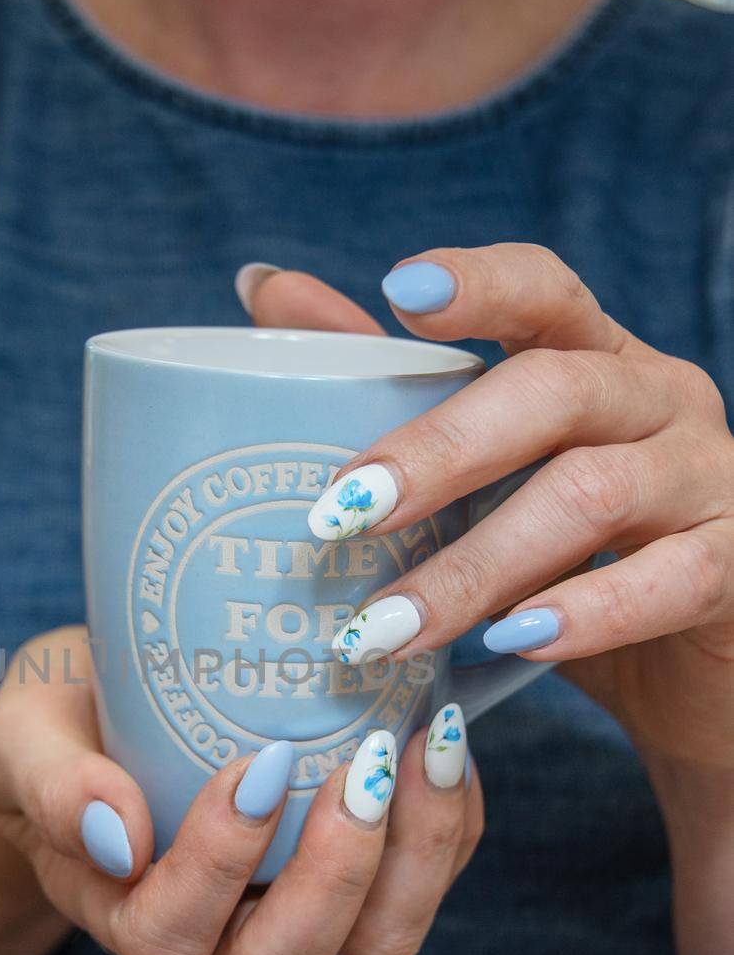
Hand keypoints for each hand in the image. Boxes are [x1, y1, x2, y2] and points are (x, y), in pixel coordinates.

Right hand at [0, 627, 482, 954]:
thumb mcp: (25, 736)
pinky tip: (444, 732)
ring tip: (428, 744)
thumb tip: (116, 836)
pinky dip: (451, 817)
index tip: (251, 763)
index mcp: (127, 911)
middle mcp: (219, 933)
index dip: (217, 867)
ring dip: (417, 853)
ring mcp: (296, 907)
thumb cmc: (62, 724)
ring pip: (376, 941)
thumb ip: (50, 784)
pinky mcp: (360, 872)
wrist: (112, 702)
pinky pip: (425, 878)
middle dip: (336, 877)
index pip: (170, 936)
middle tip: (360, 767)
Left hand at [241, 247, 733, 791]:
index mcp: (593, 359)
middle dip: (439, 451)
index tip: (400, 293)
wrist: (685, 672)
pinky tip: (515, 642)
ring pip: (594, 493)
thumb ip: (387, 387)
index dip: (481, 283)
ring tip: (387, 627)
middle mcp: (657, 398)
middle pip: (554, 391)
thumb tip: (264, 289)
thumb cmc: (567, 560)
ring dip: (478, 563)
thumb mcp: (482, 480)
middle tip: (343, 513)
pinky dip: (586, 613)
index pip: (545, 290)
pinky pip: (670, 579)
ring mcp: (707, 478)